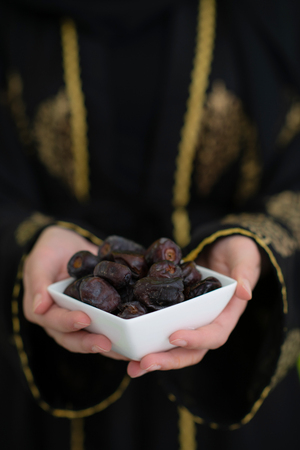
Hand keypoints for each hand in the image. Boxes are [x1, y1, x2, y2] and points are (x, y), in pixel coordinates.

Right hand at [23, 225, 127, 359]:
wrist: (69, 245)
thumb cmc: (49, 251)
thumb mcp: (40, 261)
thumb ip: (38, 283)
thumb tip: (39, 308)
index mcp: (44, 311)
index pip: (55, 321)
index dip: (69, 322)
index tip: (84, 319)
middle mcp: (62, 321)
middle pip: (74, 339)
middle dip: (91, 342)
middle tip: (107, 343)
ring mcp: (82, 320)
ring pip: (94, 338)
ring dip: (110, 347)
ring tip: (126, 350)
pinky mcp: (99, 316)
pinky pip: (109, 328)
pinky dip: (122, 335)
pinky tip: (137, 339)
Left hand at [127, 235, 261, 376]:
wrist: (223, 249)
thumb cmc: (239, 253)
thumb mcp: (245, 259)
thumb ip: (246, 273)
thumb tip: (245, 292)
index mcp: (227, 316)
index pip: (214, 335)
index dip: (196, 339)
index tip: (174, 336)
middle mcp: (207, 325)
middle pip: (189, 351)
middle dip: (167, 360)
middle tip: (143, 364)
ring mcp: (190, 322)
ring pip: (172, 348)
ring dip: (153, 358)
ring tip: (131, 366)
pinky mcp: (175, 315)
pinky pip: (160, 331)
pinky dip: (145, 340)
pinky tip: (126, 346)